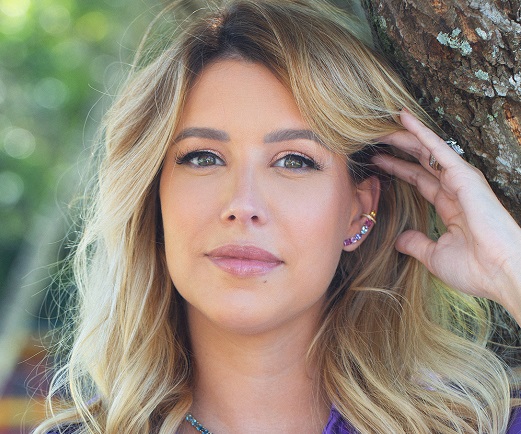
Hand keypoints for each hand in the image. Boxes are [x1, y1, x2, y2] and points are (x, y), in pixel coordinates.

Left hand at [373, 110, 520, 323]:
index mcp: (449, 207)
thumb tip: (399, 240)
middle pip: (421, 161)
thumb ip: (416, 243)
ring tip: (382, 124)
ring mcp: (461, 181)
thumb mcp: (434, 255)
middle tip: (374, 136)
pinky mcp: (464, 176)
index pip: (419, 180)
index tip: (378, 160)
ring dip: (405, 135)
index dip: (398, 169)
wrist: (499, 273)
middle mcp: (455, 190)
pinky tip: (405, 119)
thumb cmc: (474, 269)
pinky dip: (421, 132)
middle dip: (398, 148)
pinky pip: (438, 149)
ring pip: (427, 150)